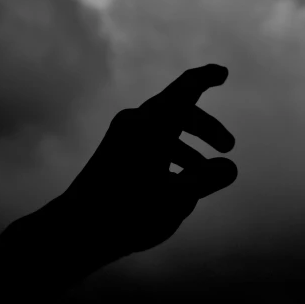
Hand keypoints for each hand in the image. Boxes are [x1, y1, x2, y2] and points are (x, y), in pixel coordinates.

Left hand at [60, 64, 236, 260]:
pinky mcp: (113, 151)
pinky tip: (176, 184)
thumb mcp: (178, 198)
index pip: (186, 88)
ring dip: (188, 146)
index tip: (223, 73)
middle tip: (228, 147)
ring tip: (204, 176)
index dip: (207, 77)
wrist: (74, 230)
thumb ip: (208, 179)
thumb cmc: (129, 211)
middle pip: (179, 111)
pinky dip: (169, 153)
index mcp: (154, 123)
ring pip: (165, 128)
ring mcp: (122, 135)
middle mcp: (136, 121)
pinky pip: (150, 141)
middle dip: (206, 127)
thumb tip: (230, 167)